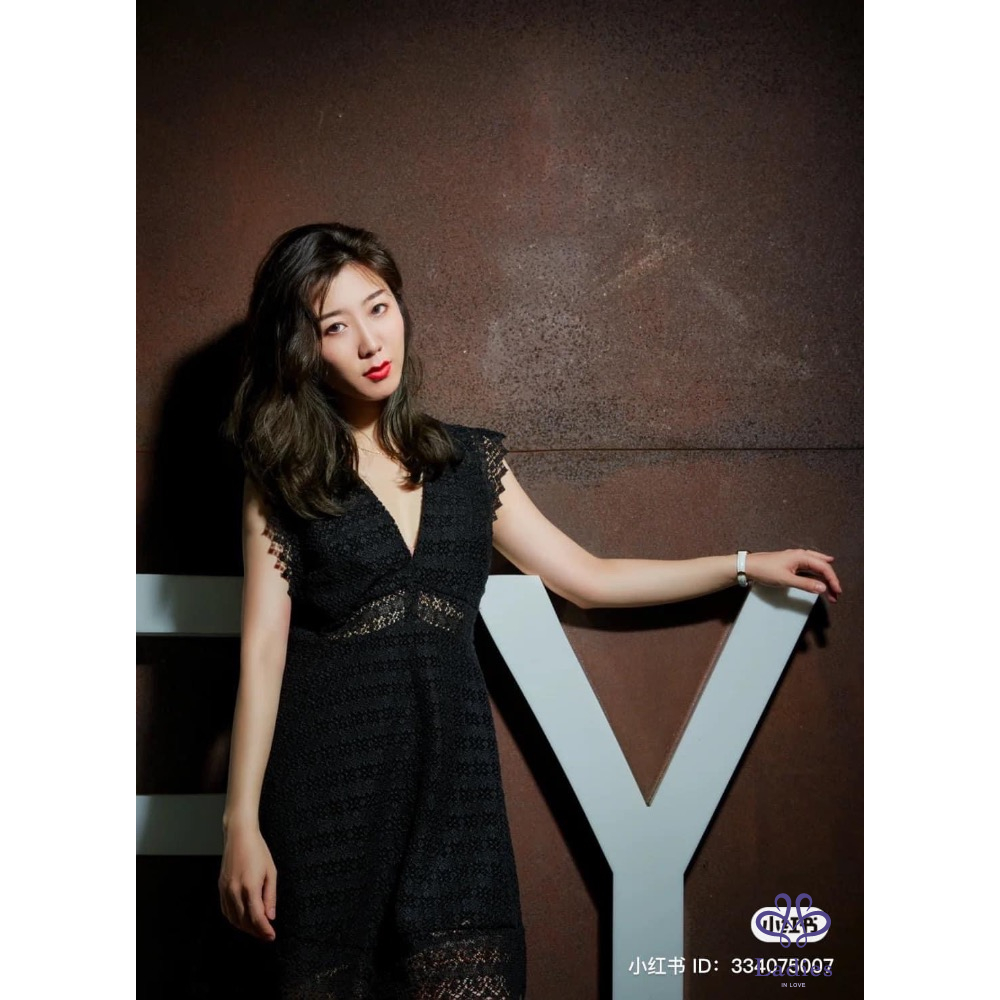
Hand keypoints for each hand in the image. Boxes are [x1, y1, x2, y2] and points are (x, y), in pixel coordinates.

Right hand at [218, 823, 277, 940]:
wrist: (239, 836)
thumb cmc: (258, 851)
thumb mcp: (271, 872)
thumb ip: (270, 896)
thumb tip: (270, 916)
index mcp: (250, 887)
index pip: (256, 917)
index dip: (264, 930)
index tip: (271, 936)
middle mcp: (235, 891)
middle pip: (244, 921)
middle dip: (256, 931)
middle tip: (266, 935)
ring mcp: (225, 890)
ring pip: (233, 918)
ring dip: (245, 927)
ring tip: (257, 929)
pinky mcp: (220, 887)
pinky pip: (226, 910)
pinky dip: (234, 919)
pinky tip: (243, 919)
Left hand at [745, 549, 840, 602]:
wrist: (748, 566)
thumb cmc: (765, 571)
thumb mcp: (786, 579)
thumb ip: (805, 584)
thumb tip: (823, 588)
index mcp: (801, 556)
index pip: (823, 567)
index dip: (832, 580)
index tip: (837, 591)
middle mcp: (801, 555)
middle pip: (822, 566)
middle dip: (831, 579)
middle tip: (836, 594)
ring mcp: (796, 558)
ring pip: (816, 566)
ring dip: (824, 577)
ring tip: (832, 588)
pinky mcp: (791, 563)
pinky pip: (809, 566)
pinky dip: (817, 572)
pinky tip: (821, 574)